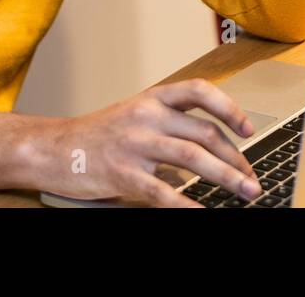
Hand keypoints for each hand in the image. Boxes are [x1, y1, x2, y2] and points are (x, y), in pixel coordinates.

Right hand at [26, 79, 261, 207]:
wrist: (53, 149)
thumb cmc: (98, 135)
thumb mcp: (135, 115)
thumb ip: (170, 124)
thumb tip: (212, 149)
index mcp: (153, 98)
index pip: (200, 91)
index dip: (229, 108)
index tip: (248, 129)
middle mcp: (147, 115)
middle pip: (204, 132)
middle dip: (235, 157)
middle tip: (251, 178)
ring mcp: (135, 143)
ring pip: (193, 157)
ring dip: (226, 176)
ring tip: (245, 192)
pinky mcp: (123, 172)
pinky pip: (163, 191)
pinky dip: (186, 204)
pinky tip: (202, 212)